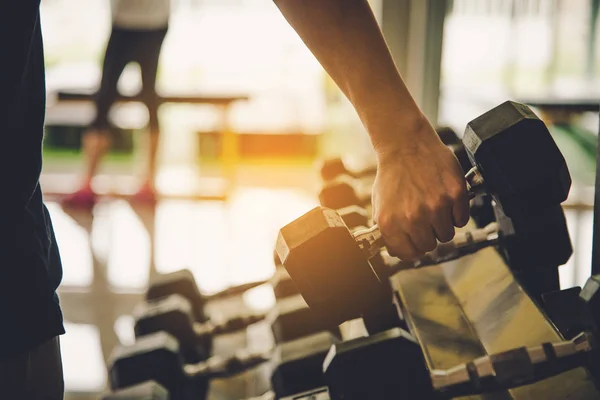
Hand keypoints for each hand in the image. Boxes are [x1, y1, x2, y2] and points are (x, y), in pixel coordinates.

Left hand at [372, 122, 469, 259]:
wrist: (406, 145)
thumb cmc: (393, 173)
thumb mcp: (380, 205)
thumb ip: (388, 230)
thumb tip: (398, 249)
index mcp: (391, 223)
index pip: (408, 254)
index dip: (413, 248)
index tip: (415, 242)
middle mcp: (413, 218)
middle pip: (430, 246)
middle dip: (428, 235)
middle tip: (425, 220)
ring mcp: (436, 207)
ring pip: (447, 235)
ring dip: (442, 224)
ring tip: (434, 207)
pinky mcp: (455, 195)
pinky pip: (461, 219)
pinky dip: (456, 213)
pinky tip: (445, 199)